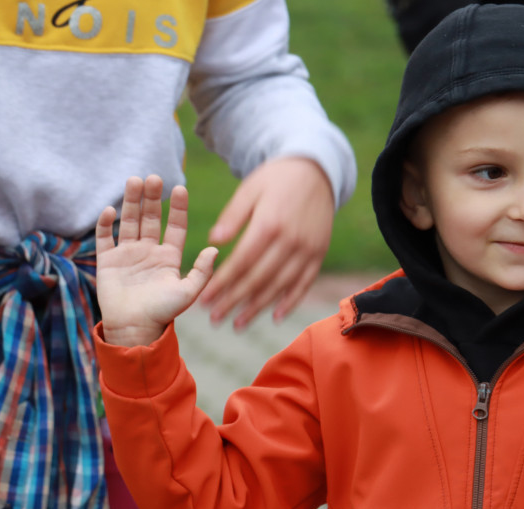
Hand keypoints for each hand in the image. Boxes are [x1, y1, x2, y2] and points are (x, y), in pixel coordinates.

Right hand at [95, 175, 217, 346]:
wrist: (135, 329)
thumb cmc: (163, 313)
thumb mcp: (188, 292)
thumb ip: (202, 271)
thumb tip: (215, 249)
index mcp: (169, 257)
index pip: (176, 226)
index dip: (178, 208)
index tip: (180, 188)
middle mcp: (149, 251)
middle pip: (152, 218)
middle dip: (153, 197)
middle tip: (154, 177)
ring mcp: (128, 254)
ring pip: (130, 221)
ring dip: (131, 202)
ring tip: (134, 180)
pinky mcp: (108, 261)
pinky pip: (105, 237)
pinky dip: (106, 223)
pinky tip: (110, 210)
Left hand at [199, 156, 334, 327]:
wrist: (316, 170)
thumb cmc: (275, 178)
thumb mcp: (250, 189)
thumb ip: (232, 216)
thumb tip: (213, 242)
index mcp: (269, 224)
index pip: (241, 262)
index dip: (222, 283)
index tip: (204, 299)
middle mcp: (290, 241)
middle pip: (259, 279)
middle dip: (235, 302)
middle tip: (215, 319)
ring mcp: (308, 250)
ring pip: (280, 286)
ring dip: (258, 308)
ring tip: (239, 324)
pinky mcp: (319, 253)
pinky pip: (304, 283)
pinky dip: (291, 302)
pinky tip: (275, 316)